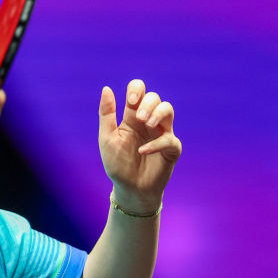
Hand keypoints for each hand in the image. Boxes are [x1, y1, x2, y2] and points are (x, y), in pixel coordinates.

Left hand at [98, 79, 180, 210]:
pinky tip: (143, 151)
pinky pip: (169, 139)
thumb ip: (107, 114)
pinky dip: (157, 143)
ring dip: (158, 113)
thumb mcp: (107, 138)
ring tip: (148, 124)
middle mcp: (148, 121)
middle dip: (148, 104)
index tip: (131, 100)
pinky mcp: (171, 149)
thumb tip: (106, 88)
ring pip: (168, 109)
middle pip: (155, 97)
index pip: (138, 90)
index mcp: (132, 116)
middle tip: (140, 119)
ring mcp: (161, 133)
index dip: (137, 89)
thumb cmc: (118, 164)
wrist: (129, 189)